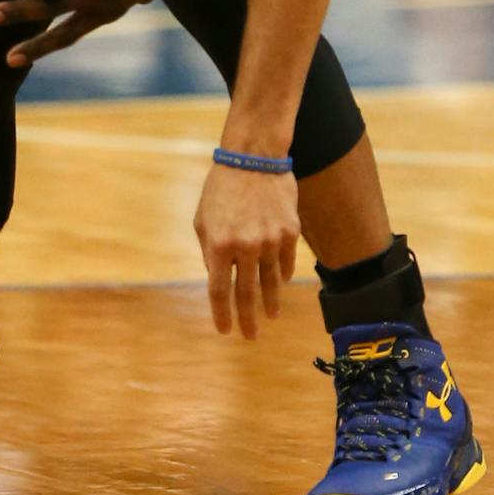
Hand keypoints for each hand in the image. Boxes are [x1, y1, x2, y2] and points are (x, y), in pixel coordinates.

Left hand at [194, 163, 298, 338]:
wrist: (254, 158)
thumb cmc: (222, 188)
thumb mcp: (203, 220)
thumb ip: (209, 252)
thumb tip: (219, 278)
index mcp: (219, 245)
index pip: (220, 291)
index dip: (222, 315)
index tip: (225, 331)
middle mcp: (246, 247)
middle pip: (247, 294)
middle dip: (248, 319)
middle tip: (250, 336)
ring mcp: (271, 240)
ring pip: (271, 282)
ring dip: (270, 302)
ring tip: (270, 315)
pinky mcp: (290, 231)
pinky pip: (286, 262)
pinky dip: (283, 275)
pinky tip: (280, 284)